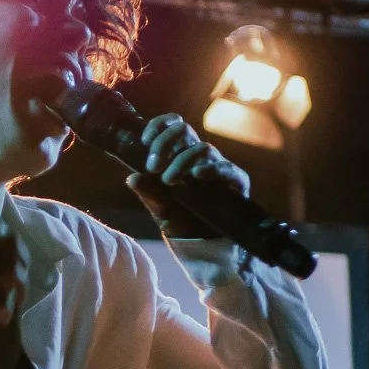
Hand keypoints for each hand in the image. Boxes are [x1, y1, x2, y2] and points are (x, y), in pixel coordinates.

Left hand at [126, 113, 249, 237]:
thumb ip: (149, 193)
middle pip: (184, 130)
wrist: (204, 243)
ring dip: (182, 161)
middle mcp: (198, 155)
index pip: (172, 125)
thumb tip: (132, 178)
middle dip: (164, 143)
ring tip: (168, 180)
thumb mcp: (160, 208)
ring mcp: (217, 166)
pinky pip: (227, 168)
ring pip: (202, 148)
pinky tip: (198, 175)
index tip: (145, 141)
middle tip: (153, 166)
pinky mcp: (236, 181)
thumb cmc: (181, 219)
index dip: (158, 126)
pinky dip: (212, 168)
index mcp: (179, 153)